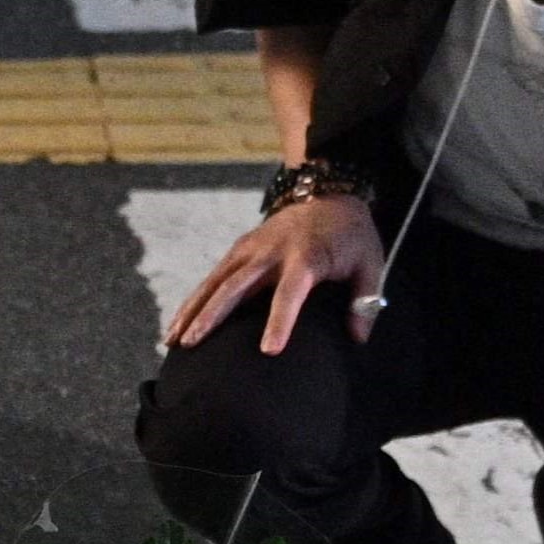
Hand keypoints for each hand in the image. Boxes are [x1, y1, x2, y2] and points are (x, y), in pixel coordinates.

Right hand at [167, 192, 386, 353]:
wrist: (328, 193)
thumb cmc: (351, 235)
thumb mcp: (371, 263)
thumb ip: (365, 301)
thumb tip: (357, 339)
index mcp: (307, 257)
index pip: (290, 293)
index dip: (280, 321)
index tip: (269, 350)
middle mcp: (271, 252)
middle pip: (236, 286)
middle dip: (212, 316)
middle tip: (192, 343)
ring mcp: (250, 248)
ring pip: (215, 282)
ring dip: (192, 310)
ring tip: (172, 340)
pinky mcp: (239, 249)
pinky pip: (212, 278)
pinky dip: (194, 301)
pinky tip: (177, 324)